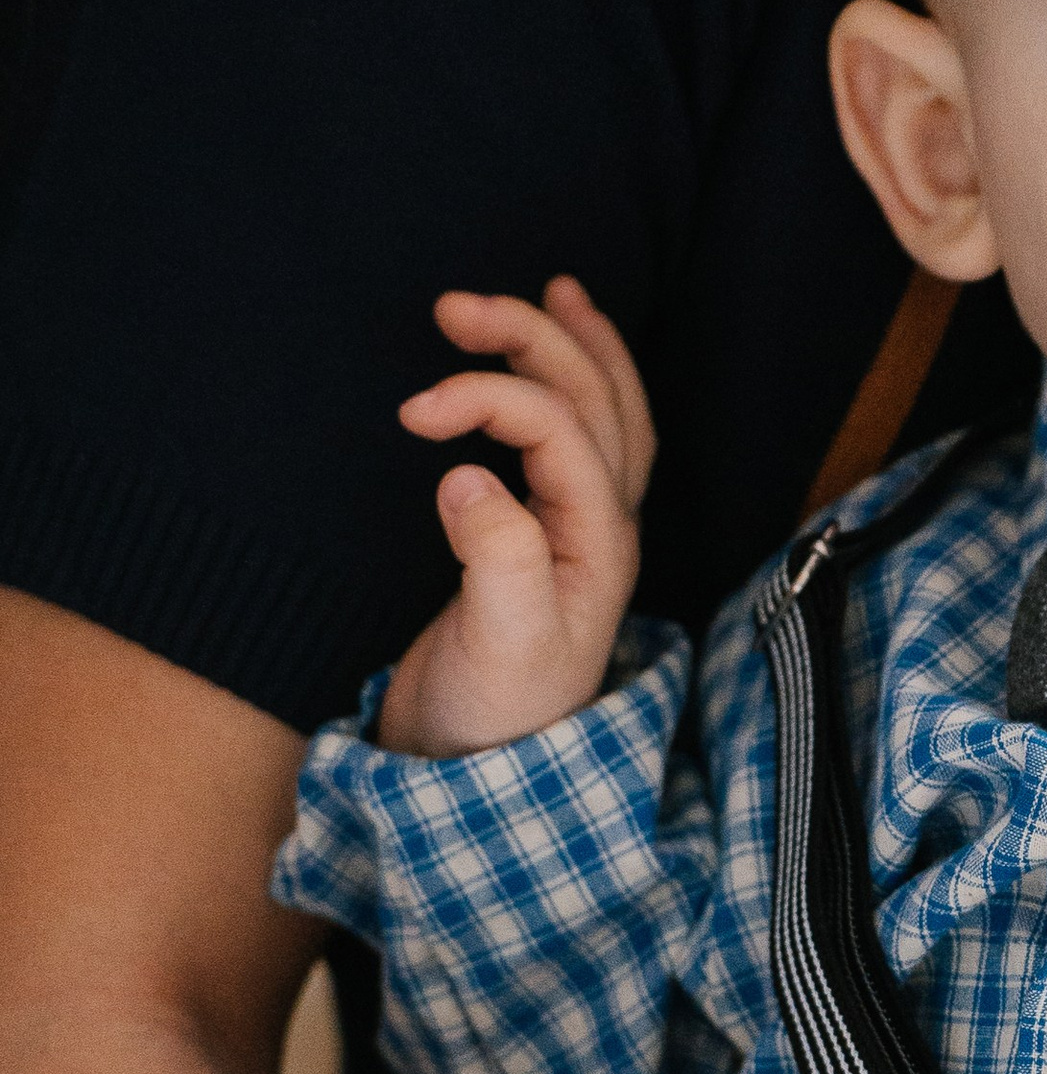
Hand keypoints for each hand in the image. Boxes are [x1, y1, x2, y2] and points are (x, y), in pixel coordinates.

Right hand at [376, 278, 653, 758]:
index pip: (561, 431)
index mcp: (599, 546)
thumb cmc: (494, 721)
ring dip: (569, 346)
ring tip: (535, 292)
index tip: (414, 414)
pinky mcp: (549, 541)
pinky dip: (571, 387)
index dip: (490, 399)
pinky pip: (584, 441)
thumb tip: (470, 475)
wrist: (479, 781)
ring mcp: (582, 534)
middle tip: (453, 306)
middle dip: (534, 339)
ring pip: (602, 413)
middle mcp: (604, 531)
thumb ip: (495, 559)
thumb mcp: (496, 644)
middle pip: (596, 403)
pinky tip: (545, 364)